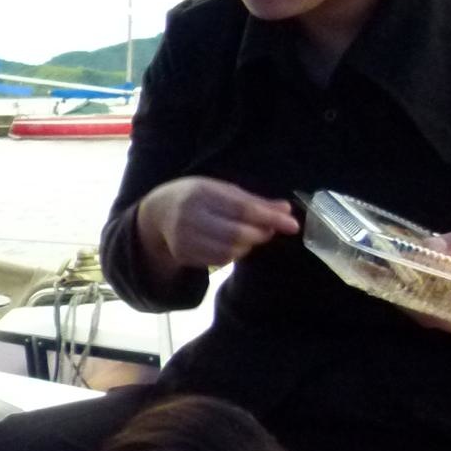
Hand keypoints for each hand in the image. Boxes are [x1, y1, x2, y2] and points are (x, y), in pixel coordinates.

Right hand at [137, 177, 297, 269]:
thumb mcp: (222, 190)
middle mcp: (189, 216)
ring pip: (229, 250)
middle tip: (268, 230)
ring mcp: (183, 237)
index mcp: (201, 193)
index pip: (242, 208)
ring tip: (250, 236)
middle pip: (236, 233)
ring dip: (248, 245)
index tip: (292, 224)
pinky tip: (234, 244)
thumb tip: (286, 210)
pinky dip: (234, 254)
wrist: (158, 212)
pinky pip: (219, 260)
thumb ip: (254, 201)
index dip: (269, 218)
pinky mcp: (183, 254)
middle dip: (260, 234)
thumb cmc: (198, 196)